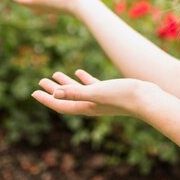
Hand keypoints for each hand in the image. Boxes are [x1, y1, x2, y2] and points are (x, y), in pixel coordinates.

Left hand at [32, 69, 157, 119]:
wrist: (146, 98)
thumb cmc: (122, 96)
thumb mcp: (96, 92)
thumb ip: (75, 93)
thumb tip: (54, 94)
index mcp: (85, 107)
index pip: (60, 105)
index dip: (46, 99)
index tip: (34, 92)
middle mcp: (90, 105)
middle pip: (66, 98)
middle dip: (52, 90)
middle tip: (40, 81)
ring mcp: (100, 99)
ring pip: (78, 91)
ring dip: (66, 83)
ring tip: (55, 73)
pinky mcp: (109, 91)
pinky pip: (91, 86)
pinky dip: (83, 79)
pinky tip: (79, 72)